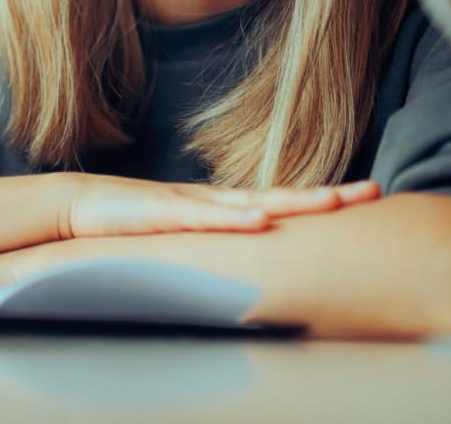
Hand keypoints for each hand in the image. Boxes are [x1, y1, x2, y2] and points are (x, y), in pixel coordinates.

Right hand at [59, 174, 380, 239]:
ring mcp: (191, 203)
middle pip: (281, 197)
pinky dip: (234, 220)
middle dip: (327, 196)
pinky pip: (204, 218)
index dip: (322, 200)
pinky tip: (261, 222)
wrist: (76, 204)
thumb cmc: (130, 222)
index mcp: (222, 207)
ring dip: (293, 203)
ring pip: (252, 202)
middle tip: (373, 191)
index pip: (282, 203)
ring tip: (332, 203)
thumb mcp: (182, 236)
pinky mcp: (163, 213)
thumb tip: (251, 258)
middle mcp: (215, 200)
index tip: (365, 198)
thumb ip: (215, 243)